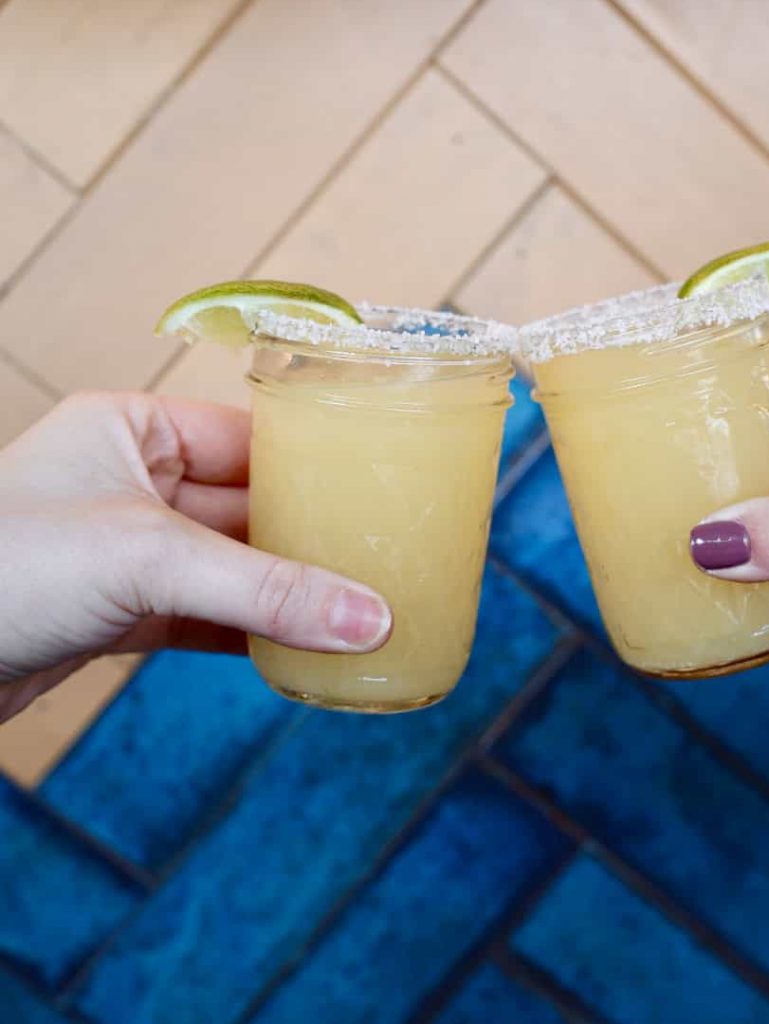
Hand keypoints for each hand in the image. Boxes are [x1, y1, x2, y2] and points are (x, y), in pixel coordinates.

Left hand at [0, 392, 391, 720]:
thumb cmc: (0, 566)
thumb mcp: (147, 559)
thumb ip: (265, 590)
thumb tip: (369, 620)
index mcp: (133, 430)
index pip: (248, 438)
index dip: (315, 463)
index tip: (381, 490)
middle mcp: (132, 483)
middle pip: (247, 507)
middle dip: (310, 537)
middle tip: (384, 558)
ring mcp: (126, 551)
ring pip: (230, 567)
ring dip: (286, 592)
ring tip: (360, 607)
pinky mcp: (118, 611)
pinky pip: (204, 615)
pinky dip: (250, 633)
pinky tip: (300, 647)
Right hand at [689, 376, 768, 697]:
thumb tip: (708, 544)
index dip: (723, 421)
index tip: (665, 443)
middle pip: (761, 460)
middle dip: (715, 483)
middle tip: (654, 499)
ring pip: (762, 516)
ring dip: (725, 534)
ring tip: (663, 539)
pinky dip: (742, 577)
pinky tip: (704, 583)